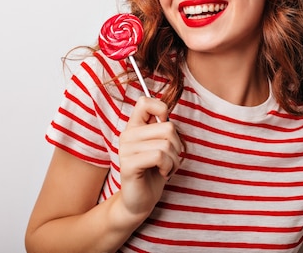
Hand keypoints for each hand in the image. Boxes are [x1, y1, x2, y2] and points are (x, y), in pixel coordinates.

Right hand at [118, 96, 183, 218]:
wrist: (141, 201)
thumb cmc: (154, 171)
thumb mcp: (160, 145)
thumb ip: (161, 128)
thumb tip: (166, 112)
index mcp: (134, 127)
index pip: (145, 102)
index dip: (161, 110)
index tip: (165, 130)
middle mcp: (127, 135)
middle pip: (167, 127)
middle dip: (177, 146)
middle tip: (170, 158)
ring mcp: (125, 149)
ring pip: (166, 143)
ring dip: (174, 160)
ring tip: (166, 168)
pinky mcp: (128, 164)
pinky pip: (159, 156)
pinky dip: (168, 166)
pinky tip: (162, 173)